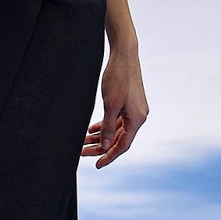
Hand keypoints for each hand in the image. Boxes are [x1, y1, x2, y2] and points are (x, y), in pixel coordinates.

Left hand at [81, 46, 147, 168]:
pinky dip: (104, 126)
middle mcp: (138, 116)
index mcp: (137, 119)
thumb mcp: (110, 104)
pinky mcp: (129, 103)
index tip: (96, 165)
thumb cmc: (118, 77)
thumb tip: (105, 146)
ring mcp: (134, 109)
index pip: (123, 145)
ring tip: (83, 141)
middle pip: (118, 139)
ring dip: (100, 136)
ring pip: (116, 130)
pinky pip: (116, 120)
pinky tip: (92, 129)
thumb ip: (107, 127)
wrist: (124, 54)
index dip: (109, 156)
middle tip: (82, 152)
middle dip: (100, 147)